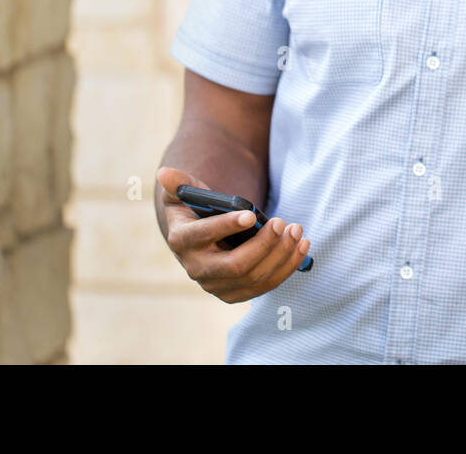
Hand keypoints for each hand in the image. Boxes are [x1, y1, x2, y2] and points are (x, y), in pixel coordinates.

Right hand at [157, 166, 310, 303]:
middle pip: (237, 265)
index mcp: (182, 240)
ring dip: (281, 254)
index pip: (203, 236)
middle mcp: (197, 269)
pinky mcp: (235, 293)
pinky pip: (265, 285)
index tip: (252, 215)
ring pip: (255, 277)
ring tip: (297, 230)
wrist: (200, 238)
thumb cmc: (195, 210)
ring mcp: (217, 286)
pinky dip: (286, 267)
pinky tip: (301, 246)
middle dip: (264, 244)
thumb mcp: (185, 193)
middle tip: (284, 222)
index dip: (227, 226)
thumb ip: (178, 183)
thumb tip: (165, 173)